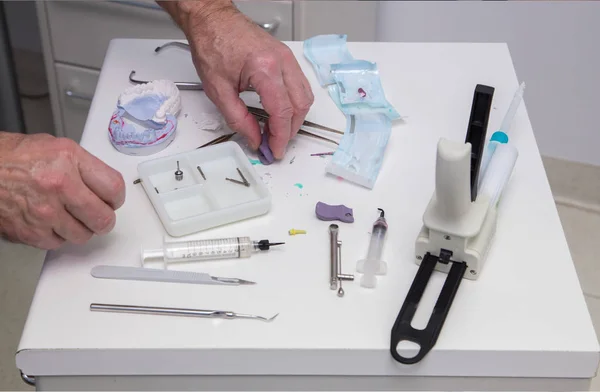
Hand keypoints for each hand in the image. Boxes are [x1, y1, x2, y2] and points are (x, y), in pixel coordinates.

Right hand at [0, 133, 125, 249]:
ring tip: (69, 215)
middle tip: (97, 214)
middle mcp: (59, 186)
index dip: (116, 198)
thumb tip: (106, 187)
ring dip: (80, 228)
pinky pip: (58, 243)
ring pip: (83, 235)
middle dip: (103, 218)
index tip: (112, 200)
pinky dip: (58, 235)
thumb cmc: (14, 157)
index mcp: (69, 160)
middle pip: (103, 218)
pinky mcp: (30, 232)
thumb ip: (86, 167)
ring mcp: (44, 212)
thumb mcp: (57, 147)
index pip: (114, 188)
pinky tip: (50, 221)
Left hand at [165, 2, 313, 158]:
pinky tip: (280, 113)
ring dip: (294, 118)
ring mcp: (287, 57)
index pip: (282, 112)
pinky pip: (300, 85)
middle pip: (299, 106)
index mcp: (264, 69)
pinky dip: (294, 103)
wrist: (212, 20)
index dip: (280, 136)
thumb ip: (238, 119)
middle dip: (290, 130)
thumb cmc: (212, 45)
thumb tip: (254, 138)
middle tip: (275, 144)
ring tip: (277, 131)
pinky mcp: (286, 57)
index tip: (274, 150)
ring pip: (305, 96)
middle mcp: (282, 61)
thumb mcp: (218, 90)